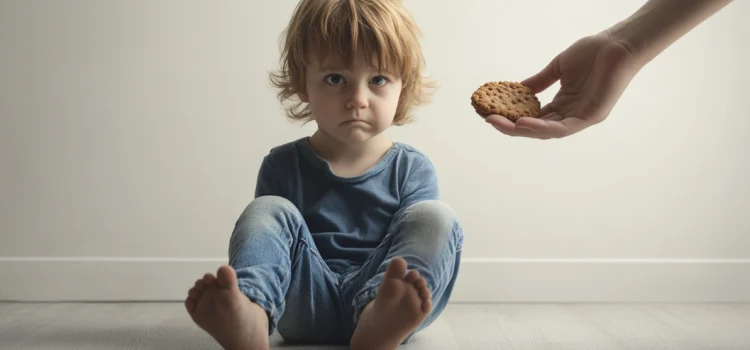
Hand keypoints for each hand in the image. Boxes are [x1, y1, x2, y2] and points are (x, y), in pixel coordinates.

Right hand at [486, 33, 640, 139]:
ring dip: (521, 130)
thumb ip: (540, 81)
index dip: (512, 117)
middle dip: (510, 126)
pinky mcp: (591, 116)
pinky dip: (542, 127)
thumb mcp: (558, 68)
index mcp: (564, 105)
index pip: (534, 117)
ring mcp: (581, 118)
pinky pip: (563, 128)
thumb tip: (518, 88)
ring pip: (546, 131)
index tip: (491, 111)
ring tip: (499, 123)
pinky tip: (524, 123)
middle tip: (488, 119)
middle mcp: (571, 115)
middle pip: (536, 128)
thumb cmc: (593, 52)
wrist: (618, 44)